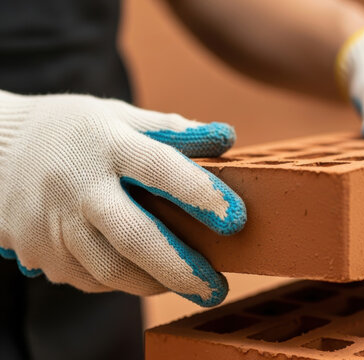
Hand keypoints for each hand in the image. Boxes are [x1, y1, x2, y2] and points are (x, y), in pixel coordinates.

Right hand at [0, 90, 245, 306]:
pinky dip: (121, 281)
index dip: (200, 194)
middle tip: (216, 288)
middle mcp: (78, 186)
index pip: (160, 168)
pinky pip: (89, 278)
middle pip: (134, 237)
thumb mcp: (118, 115)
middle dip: (181, 268)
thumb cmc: (72, 130)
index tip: (236, 219)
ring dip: (155, 283)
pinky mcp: (39, 251)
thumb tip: (226, 136)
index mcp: (108, 144)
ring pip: (111, 270)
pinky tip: (141, 274)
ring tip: (188, 284)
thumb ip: (171, 129)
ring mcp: (52, 224)